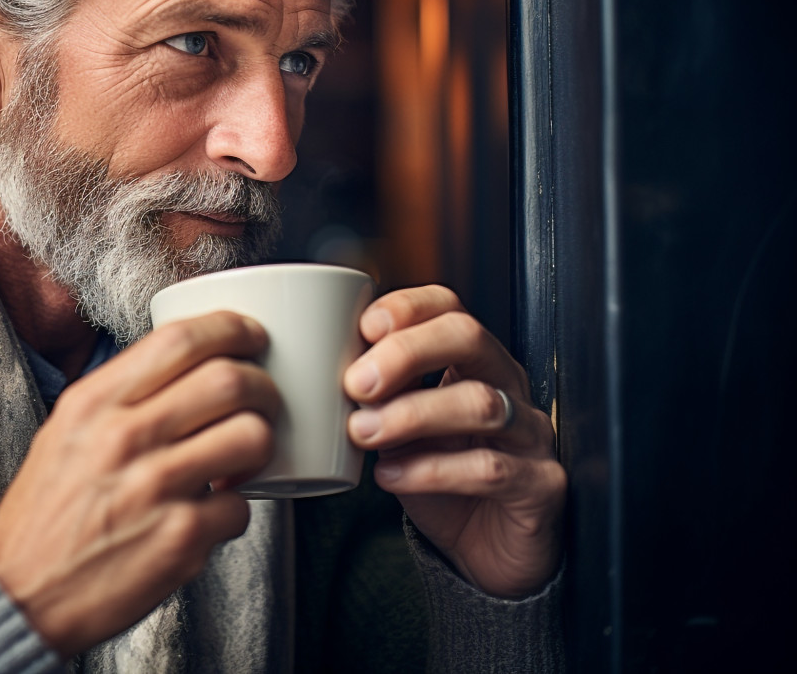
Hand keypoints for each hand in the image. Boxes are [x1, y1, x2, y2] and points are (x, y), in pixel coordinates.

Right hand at [0, 312, 279, 656]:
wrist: (19, 597)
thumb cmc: (45, 515)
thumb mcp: (64, 433)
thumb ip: (119, 396)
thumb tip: (186, 368)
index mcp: (93, 403)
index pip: (179, 339)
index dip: (232, 329)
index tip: (251, 337)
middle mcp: (123, 437)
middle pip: (229, 380)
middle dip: (264, 386)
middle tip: (264, 401)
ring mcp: (155, 489)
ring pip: (251, 436)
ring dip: (261, 445)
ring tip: (245, 457)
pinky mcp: (180, 540)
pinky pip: (242, 507)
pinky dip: (237, 509)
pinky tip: (213, 513)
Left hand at [343, 285, 565, 598]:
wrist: (486, 552)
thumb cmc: (441, 479)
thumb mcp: (399, 429)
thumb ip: (375, 397)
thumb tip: (319, 371)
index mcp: (473, 363)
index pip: (449, 308)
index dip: (408, 308)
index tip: (363, 327)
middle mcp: (508, 386)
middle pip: (468, 338)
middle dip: (407, 352)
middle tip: (356, 383)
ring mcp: (531, 434)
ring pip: (480, 402)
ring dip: (410, 414)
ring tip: (363, 432)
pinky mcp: (540, 485)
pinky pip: (489, 468)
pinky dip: (430, 470)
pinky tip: (391, 476)